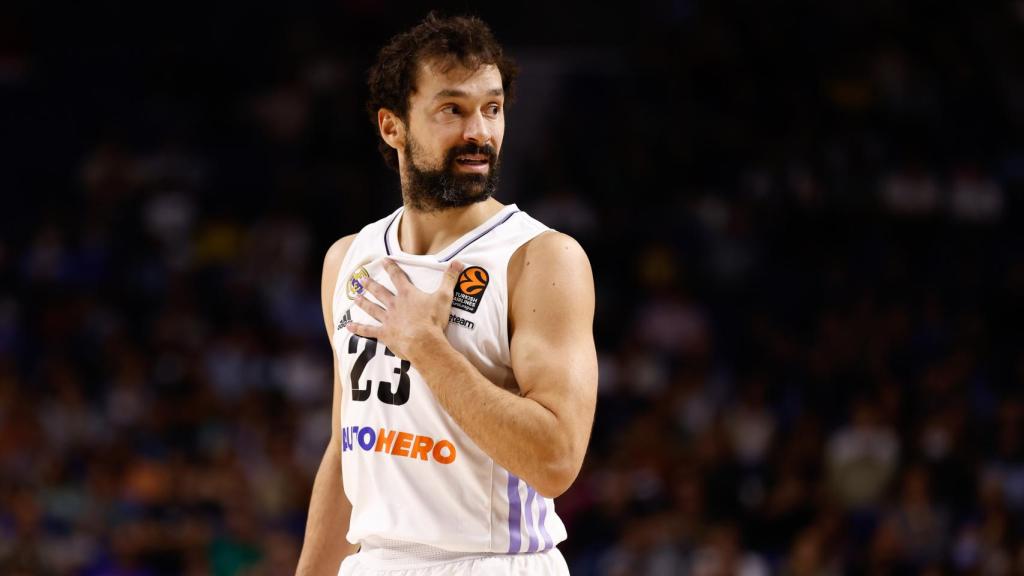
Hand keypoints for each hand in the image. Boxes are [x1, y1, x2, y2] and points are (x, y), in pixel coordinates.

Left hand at [347, 259, 464, 361]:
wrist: (424, 342)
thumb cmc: (434, 320)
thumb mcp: (445, 296)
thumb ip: (450, 278)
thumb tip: (459, 262)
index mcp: (408, 294)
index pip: (398, 277)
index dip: (391, 267)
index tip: (384, 260)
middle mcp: (394, 305)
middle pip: (380, 292)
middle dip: (371, 285)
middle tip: (361, 279)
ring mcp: (388, 320)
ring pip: (372, 309)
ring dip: (363, 303)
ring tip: (355, 298)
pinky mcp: (385, 334)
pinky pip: (369, 331)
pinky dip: (359, 329)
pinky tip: (349, 326)